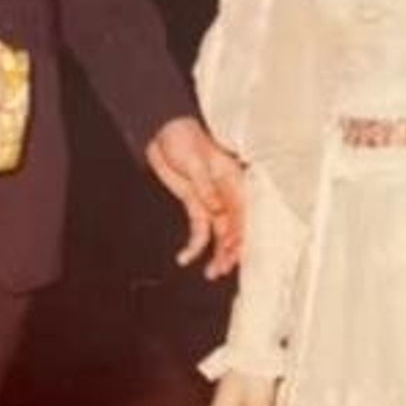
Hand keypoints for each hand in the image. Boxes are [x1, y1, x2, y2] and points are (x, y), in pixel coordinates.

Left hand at [146, 116, 242, 278]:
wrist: (162, 133)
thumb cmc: (183, 138)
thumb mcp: (195, 161)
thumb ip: (206, 187)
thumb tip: (216, 209)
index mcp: (233, 181)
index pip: (244, 212)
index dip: (242, 233)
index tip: (236, 250)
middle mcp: (226, 195)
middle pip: (234, 228)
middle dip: (231, 251)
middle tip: (223, 269)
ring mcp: (211, 202)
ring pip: (219, 235)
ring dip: (217, 255)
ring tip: (212, 273)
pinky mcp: (194, 206)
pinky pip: (198, 231)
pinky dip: (193, 246)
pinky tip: (185, 258)